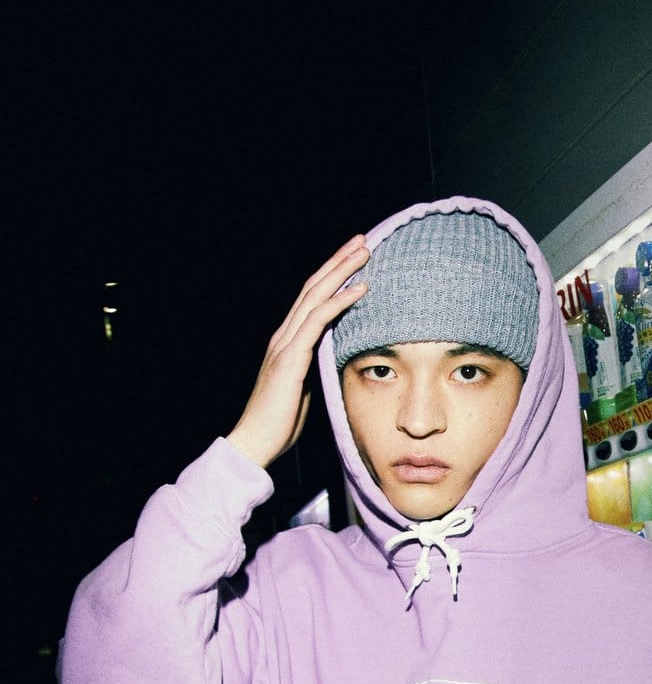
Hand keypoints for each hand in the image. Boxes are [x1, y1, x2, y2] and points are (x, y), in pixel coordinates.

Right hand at [226, 235, 369, 467]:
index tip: (354, 260)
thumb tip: (332, 363)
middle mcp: (284, 336)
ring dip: (341, 272)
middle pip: (313, 288)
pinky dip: (340, 302)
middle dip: (338, 262)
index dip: (332, 277)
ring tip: (364, 253)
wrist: (255, 442)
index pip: (312, 300)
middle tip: (362, 241)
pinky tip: (359, 289)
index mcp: (288, 343)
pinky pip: (318, 322)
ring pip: (315, 296)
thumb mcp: (303, 390)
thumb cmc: (279, 423)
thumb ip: (314, 370)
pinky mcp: (290, 358)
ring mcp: (285, 344)